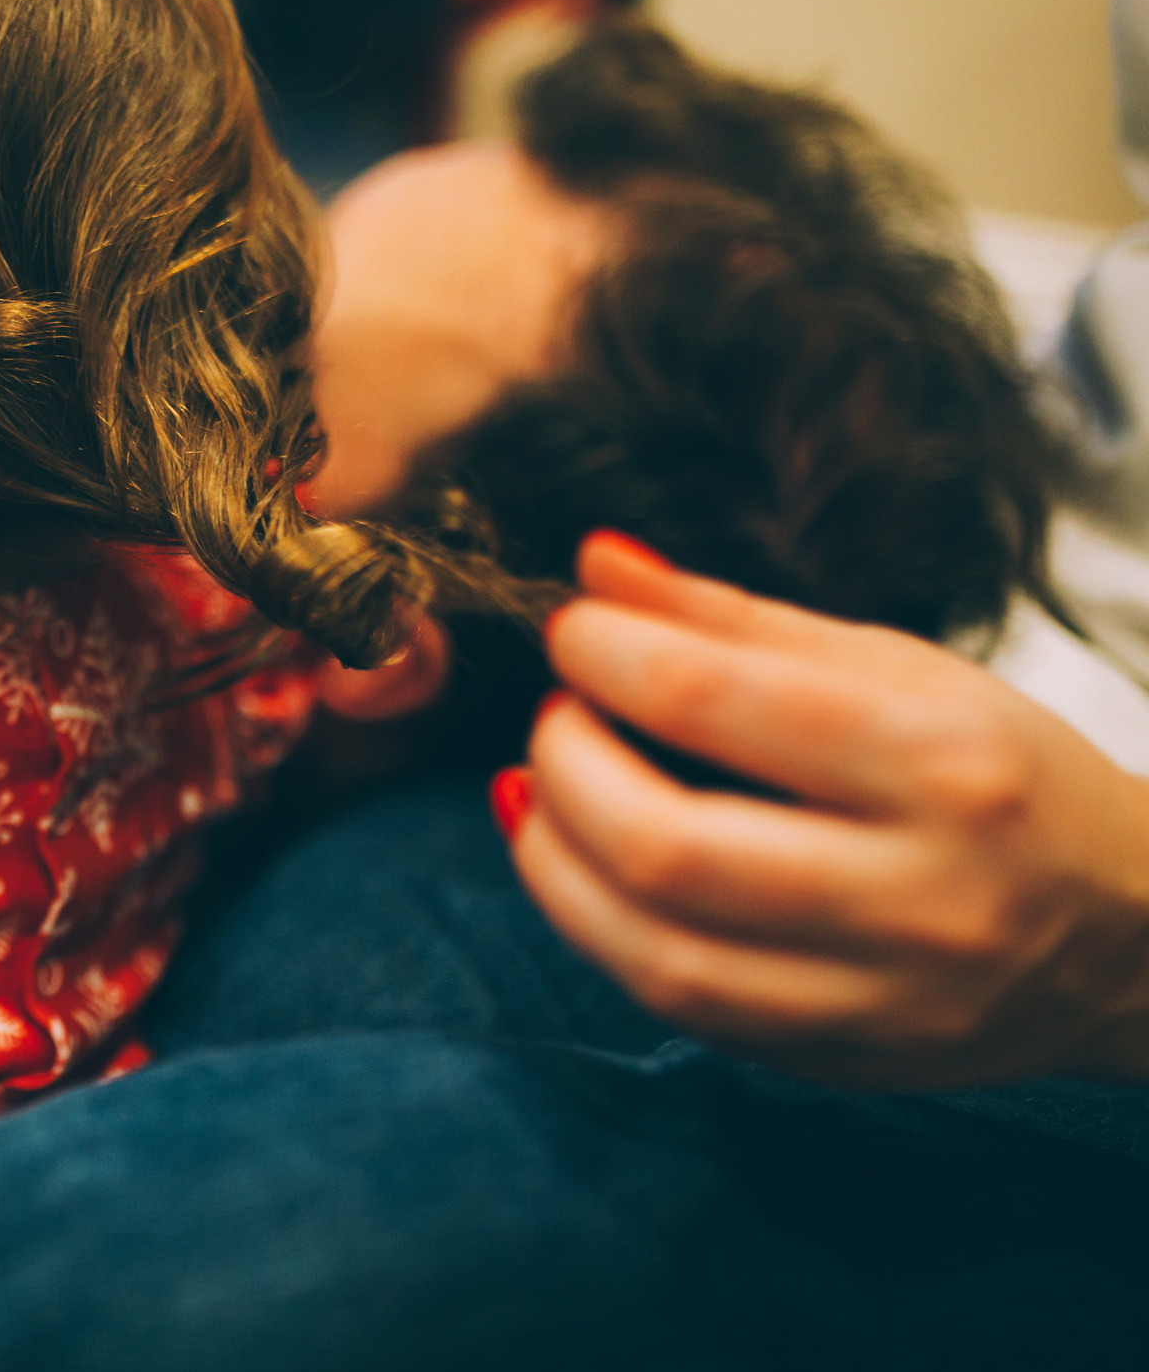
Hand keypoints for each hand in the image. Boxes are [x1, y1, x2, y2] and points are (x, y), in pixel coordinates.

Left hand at [506, 532, 1148, 1089]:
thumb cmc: (1001, 775)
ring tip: (539, 793)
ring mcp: (884, 999)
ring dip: (556, 866)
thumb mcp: (896, 669)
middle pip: (669, 848)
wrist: (1133, 936)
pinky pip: (684, 1012)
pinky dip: (601, 934)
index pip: (717, 700)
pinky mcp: (844, 1061)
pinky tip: (579, 870)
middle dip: (567, 768)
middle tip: (555, 716)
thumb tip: (596, 568)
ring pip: (659, 957)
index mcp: (943, 763)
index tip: (574, 632)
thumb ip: (732, 620)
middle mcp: (921, 894)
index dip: (606, 656)